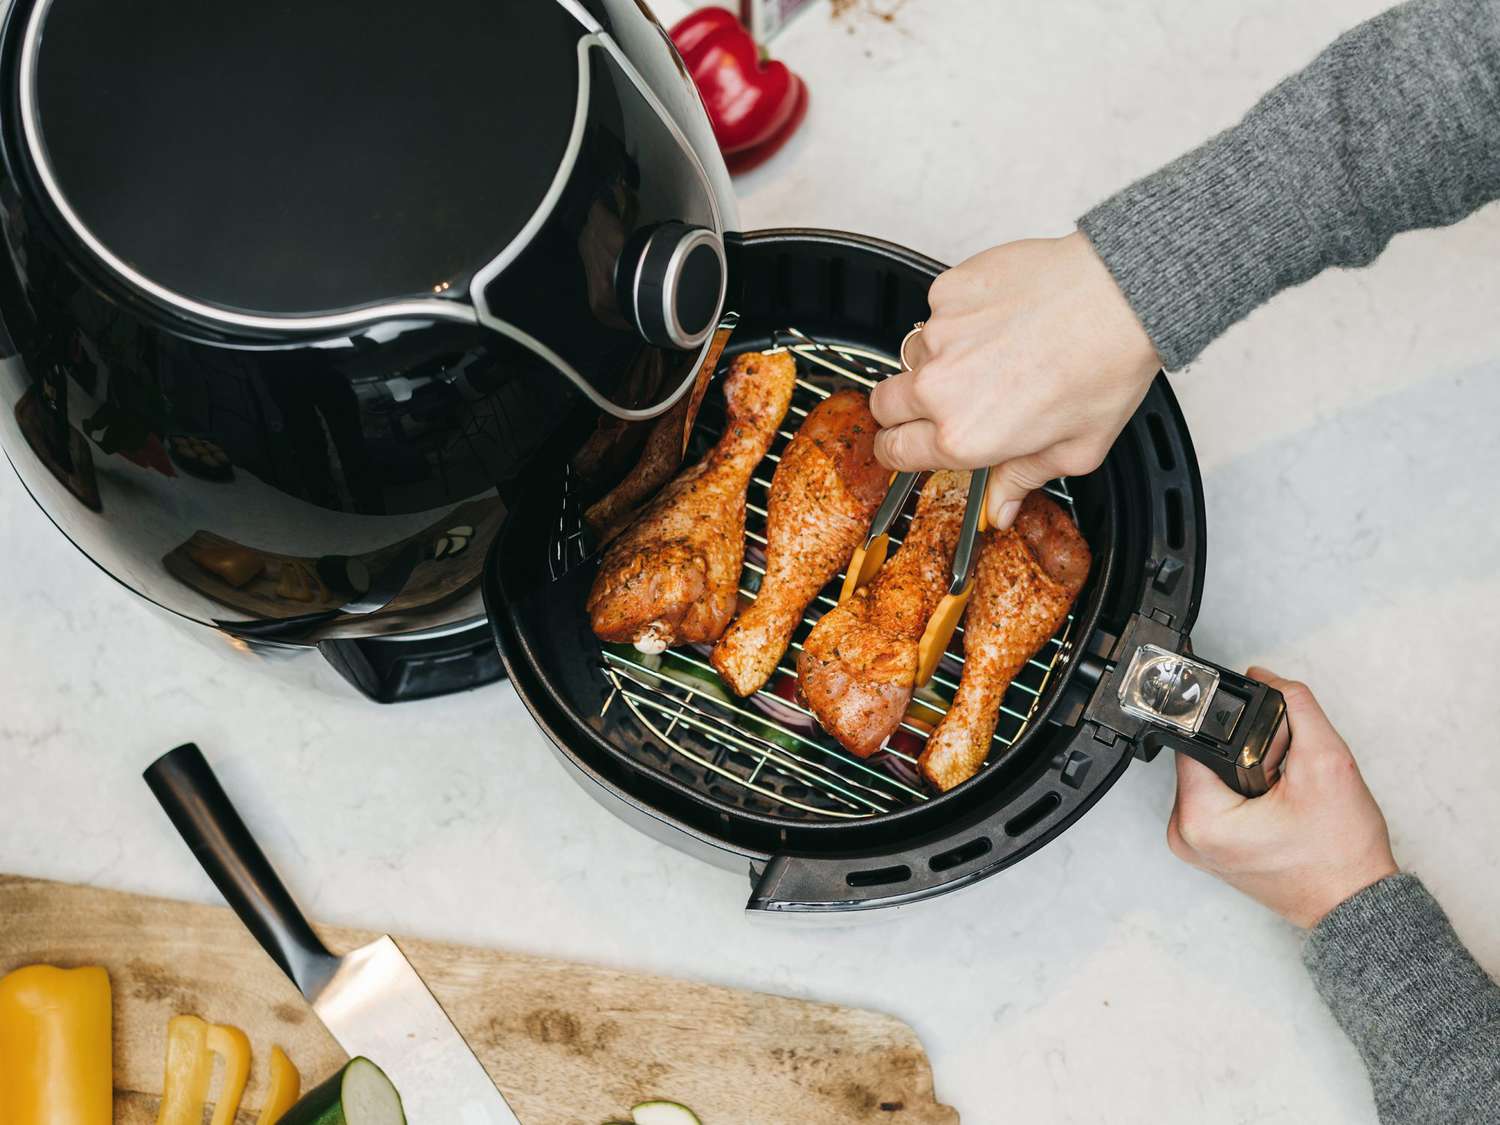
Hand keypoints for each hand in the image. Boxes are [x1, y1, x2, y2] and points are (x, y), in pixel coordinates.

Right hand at [869, 231, 1159, 528]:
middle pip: (883, 404)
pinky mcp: (947, 292)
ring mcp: (939, 335)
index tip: (904, 444)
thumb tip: (1000, 507)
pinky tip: (998, 318)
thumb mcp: (1074, 451)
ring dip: (935, 360)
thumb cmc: (1104, 368)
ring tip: (985, 353)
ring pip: (912, 354)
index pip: (895, 451)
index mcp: (964, 436)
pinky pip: (936, 310)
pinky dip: (959, 317)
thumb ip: (1023, 480)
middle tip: (937, 403)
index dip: (897, 450)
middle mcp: (940, 387)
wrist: (1120, 295)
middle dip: (901, 409)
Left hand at [1167, 668, 1397, 928]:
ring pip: (1211, 776)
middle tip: (1282, 773)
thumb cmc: (1342, 854)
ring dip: (1244, 772)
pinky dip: (1243, 793)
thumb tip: (1265, 678)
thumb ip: (1295, 707)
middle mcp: (1186, 835)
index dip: (1233, 726)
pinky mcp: (1208, 848)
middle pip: (1202, 758)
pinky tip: (1273, 804)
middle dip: (1243, 753)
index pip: (1196, 740)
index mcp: (1200, 818)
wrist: (1355, 903)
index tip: (1266, 739)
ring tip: (1281, 792)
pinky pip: (1216, 799)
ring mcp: (1194, 845)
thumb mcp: (1328, 762)